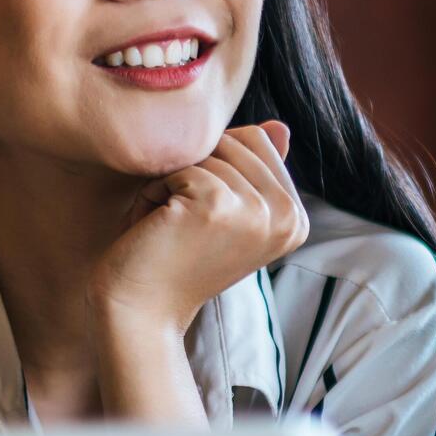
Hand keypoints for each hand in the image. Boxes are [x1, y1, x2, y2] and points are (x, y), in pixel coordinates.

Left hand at [91, 121, 310, 337]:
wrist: (140, 310)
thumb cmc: (174, 256)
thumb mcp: (225, 209)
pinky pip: (180, 165)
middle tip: (183, 223)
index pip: (257, 142)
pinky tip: (158, 229)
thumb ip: (254, 169)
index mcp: (295, 218)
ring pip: (205, 152)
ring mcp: (256, 212)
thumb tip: (281, 126)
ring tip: (171, 228)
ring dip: (172, 182)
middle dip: (194, 170)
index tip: (204, 218)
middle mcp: (287, 216)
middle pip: (233, 140)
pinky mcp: (218, 205)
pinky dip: (155, 191)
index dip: (215, 166)